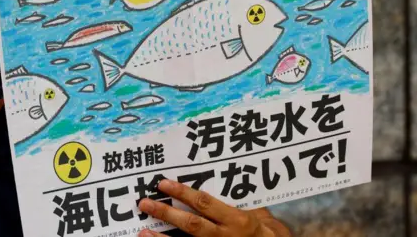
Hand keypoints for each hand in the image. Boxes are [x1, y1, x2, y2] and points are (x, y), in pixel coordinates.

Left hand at [137, 179, 291, 236]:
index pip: (204, 203)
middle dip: (166, 213)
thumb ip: (244, 206)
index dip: (182, 193)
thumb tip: (226, 191)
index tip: (163, 184)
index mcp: (237, 221)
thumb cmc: (273, 236)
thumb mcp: (263, 218)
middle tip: (144, 203)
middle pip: (190, 225)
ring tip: (143, 232)